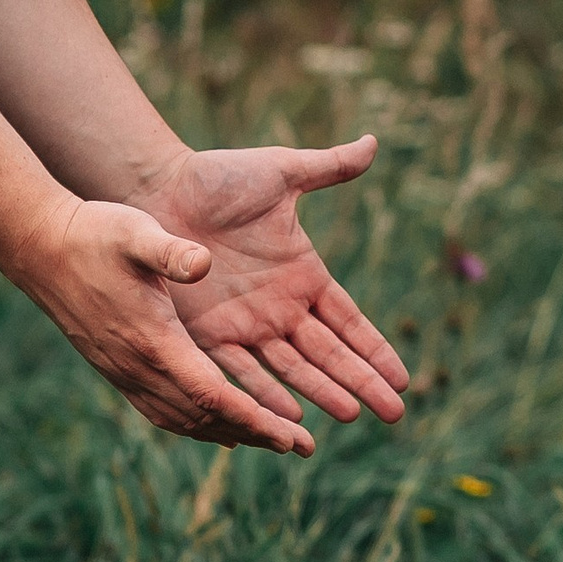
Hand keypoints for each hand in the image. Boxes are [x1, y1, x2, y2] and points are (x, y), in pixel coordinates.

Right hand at [18, 196, 326, 453]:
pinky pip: (162, 411)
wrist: (39, 249)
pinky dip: (197, 424)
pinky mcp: (117, 368)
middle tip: (303, 448)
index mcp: (154, 340)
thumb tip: (203, 262)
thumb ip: (170, 251)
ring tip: (272, 442)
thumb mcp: (136, 232)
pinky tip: (218, 426)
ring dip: (229, 433)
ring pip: (183, 420)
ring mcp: (124, 372)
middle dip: (256, 433)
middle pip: (205, 418)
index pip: (212, 395)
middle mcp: (138, 367)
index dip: (254, 417)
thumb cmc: (94, 234)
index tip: (292, 433)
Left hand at [130, 137, 409, 437]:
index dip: (376, 350)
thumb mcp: (282, 170)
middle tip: (395, 414)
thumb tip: (372, 144)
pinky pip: (240, 370)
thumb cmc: (219, 177)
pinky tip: (286, 417)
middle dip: (362, 383)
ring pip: (292, 369)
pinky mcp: (208, 333)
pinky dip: (263, 395)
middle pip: (330, 355)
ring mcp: (246, 325)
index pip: (349, 322)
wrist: (159, 188)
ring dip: (320, 393)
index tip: (403, 379)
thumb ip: (328, 166)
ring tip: (349, 415)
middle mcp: (280, 309)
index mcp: (303, 276)